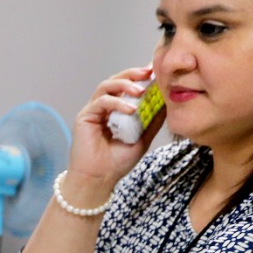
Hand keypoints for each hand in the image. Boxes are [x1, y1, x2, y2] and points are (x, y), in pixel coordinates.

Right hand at [69, 66, 162, 184]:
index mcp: (116, 111)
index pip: (127, 88)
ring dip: (124, 84)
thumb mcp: (142, 139)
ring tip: (140, 91)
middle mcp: (103, 108)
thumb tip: (167, 103)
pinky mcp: (85, 117)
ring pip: (106, 86)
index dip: (140, 78)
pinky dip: (116, 102)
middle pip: (115, 80)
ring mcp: (93, 111)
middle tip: (148, 72)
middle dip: (132, 74)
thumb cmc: (116, 163)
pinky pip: (101, 102)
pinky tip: (130, 110)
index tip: (156, 72)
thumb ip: (152, 121)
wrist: (99, 180)